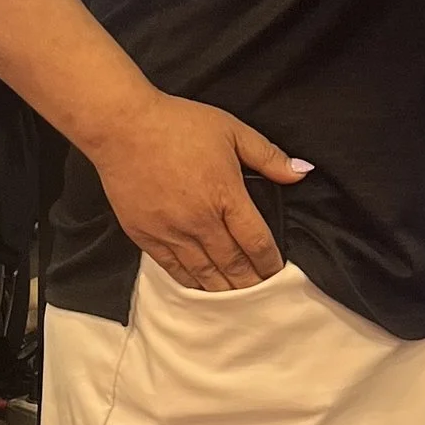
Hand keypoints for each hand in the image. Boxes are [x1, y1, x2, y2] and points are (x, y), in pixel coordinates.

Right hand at [91, 90, 311, 289]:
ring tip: (238, 300)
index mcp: (226, 195)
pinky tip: (203, 288)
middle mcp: (201, 220)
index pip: (257, 242)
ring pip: (205, 274)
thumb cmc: (179, 124)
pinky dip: (192, 282)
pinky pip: (174, 270)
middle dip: (251, 283)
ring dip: (224, 290)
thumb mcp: (232, 130)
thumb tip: (302, 172)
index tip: (278, 272)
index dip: (270, 263)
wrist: (123, 127)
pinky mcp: (146, 237)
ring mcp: (171, 232)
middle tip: (263, 295)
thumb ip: (268, 156)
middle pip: (234, 265)